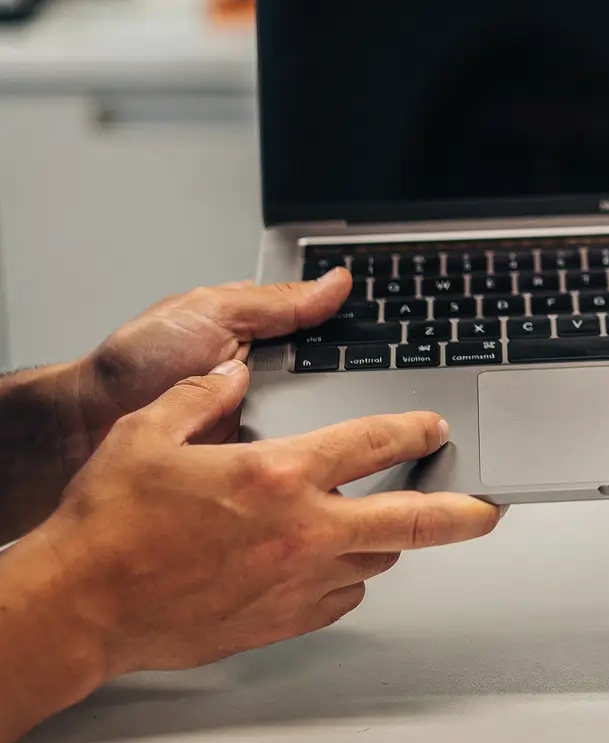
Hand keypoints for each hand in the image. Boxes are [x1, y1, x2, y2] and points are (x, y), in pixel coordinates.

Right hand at [31, 360, 501, 677]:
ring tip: (390, 525)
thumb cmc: (109, 526)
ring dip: (388, 541)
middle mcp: (301, 531)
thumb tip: (234, 377)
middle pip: (413, 521)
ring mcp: (295, 583)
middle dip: (464, 513)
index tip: (436, 428)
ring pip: (375, 561)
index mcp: (279, 476)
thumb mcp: (149, 433)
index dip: (417, 430)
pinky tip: (333, 566)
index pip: (375, 443)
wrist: (79, 605)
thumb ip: (203, 397)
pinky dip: (346, 578)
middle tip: (490, 508)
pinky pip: (339, 599)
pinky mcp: (278, 622)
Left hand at [80, 268, 354, 447]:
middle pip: (335, 379)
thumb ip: (278, 301)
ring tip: (325, 417)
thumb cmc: (132, 363)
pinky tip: (307, 453)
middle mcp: (270, 378)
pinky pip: (290, 457)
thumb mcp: (211, 313)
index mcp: (264, 334)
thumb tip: (336, 282)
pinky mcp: (252, 461)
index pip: (328, 333)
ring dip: (327, 423)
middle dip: (351, 382)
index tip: (389, 340)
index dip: (358, 335)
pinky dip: (299, 455)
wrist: (84, 427)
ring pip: (321, 422)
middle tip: (355, 383)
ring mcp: (264, 421)